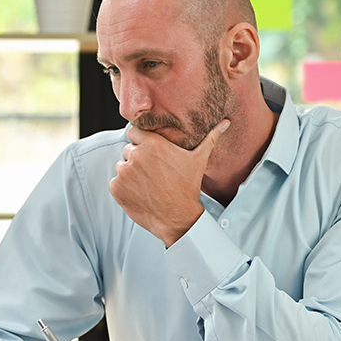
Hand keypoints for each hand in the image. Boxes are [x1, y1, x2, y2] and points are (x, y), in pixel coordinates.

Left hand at [109, 120, 230, 246]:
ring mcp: (124, 172)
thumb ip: (210, 138)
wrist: (178, 217)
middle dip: (137, 159)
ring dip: (130, 173)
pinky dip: (124, 188)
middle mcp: (135, 155)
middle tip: (153, 172)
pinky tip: (141, 193)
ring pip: (121, 166)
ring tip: (148, 184)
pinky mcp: (116, 188)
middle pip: (128, 149)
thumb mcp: (199, 159)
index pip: (134, 132)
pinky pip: (116, 182)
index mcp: (152, 143)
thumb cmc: (188, 187)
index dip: (142, 142)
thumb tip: (225, 122)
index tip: (152, 153)